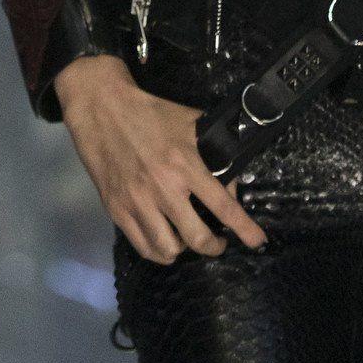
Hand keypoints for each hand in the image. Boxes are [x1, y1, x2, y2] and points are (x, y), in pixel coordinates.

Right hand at [54, 53, 268, 261]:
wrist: (104, 110)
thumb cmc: (152, 113)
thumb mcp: (191, 124)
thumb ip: (213, 150)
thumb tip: (231, 179)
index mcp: (186, 164)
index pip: (223, 205)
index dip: (245, 228)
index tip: (258, 241)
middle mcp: (164, 189)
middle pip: (197, 238)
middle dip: (215, 246)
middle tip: (219, 242)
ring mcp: (138, 203)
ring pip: (168, 250)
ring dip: (185, 251)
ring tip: (189, 241)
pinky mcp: (117, 210)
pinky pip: (143, 247)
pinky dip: (159, 252)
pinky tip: (165, 243)